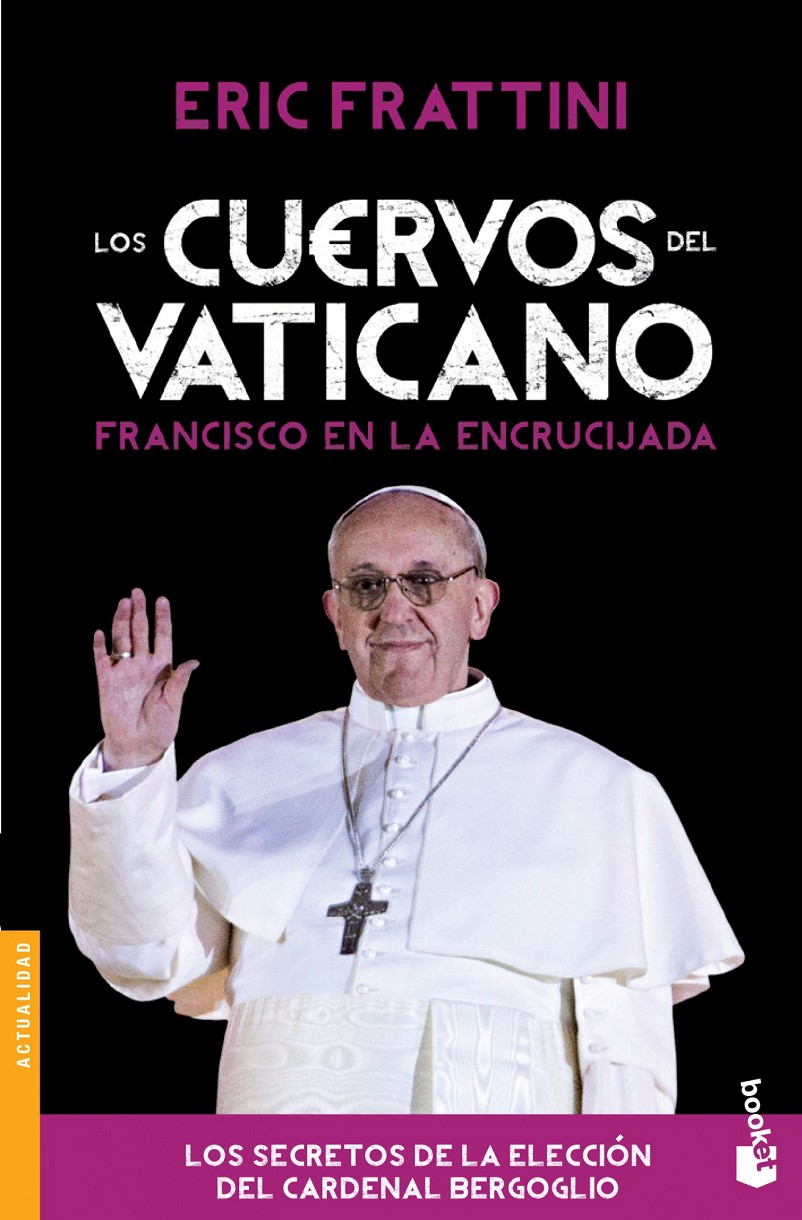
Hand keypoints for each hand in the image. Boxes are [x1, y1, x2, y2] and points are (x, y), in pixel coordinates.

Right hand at [93, 588, 198, 769]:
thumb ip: (180, 681)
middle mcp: (143, 665)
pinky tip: (100, 633)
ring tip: (123, 603)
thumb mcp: (174, 704)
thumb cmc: (161, 727)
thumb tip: (194, 662)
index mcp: (162, 668)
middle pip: (140, 632)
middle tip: (137, 592)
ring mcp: (124, 672)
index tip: (162, 599)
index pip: (162, 636)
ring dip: (121, 621)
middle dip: (140, 612)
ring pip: (122, 640)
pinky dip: (100, 647)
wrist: (139, 745)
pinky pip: (102, 660)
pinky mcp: (107, 682)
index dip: (162, 618)